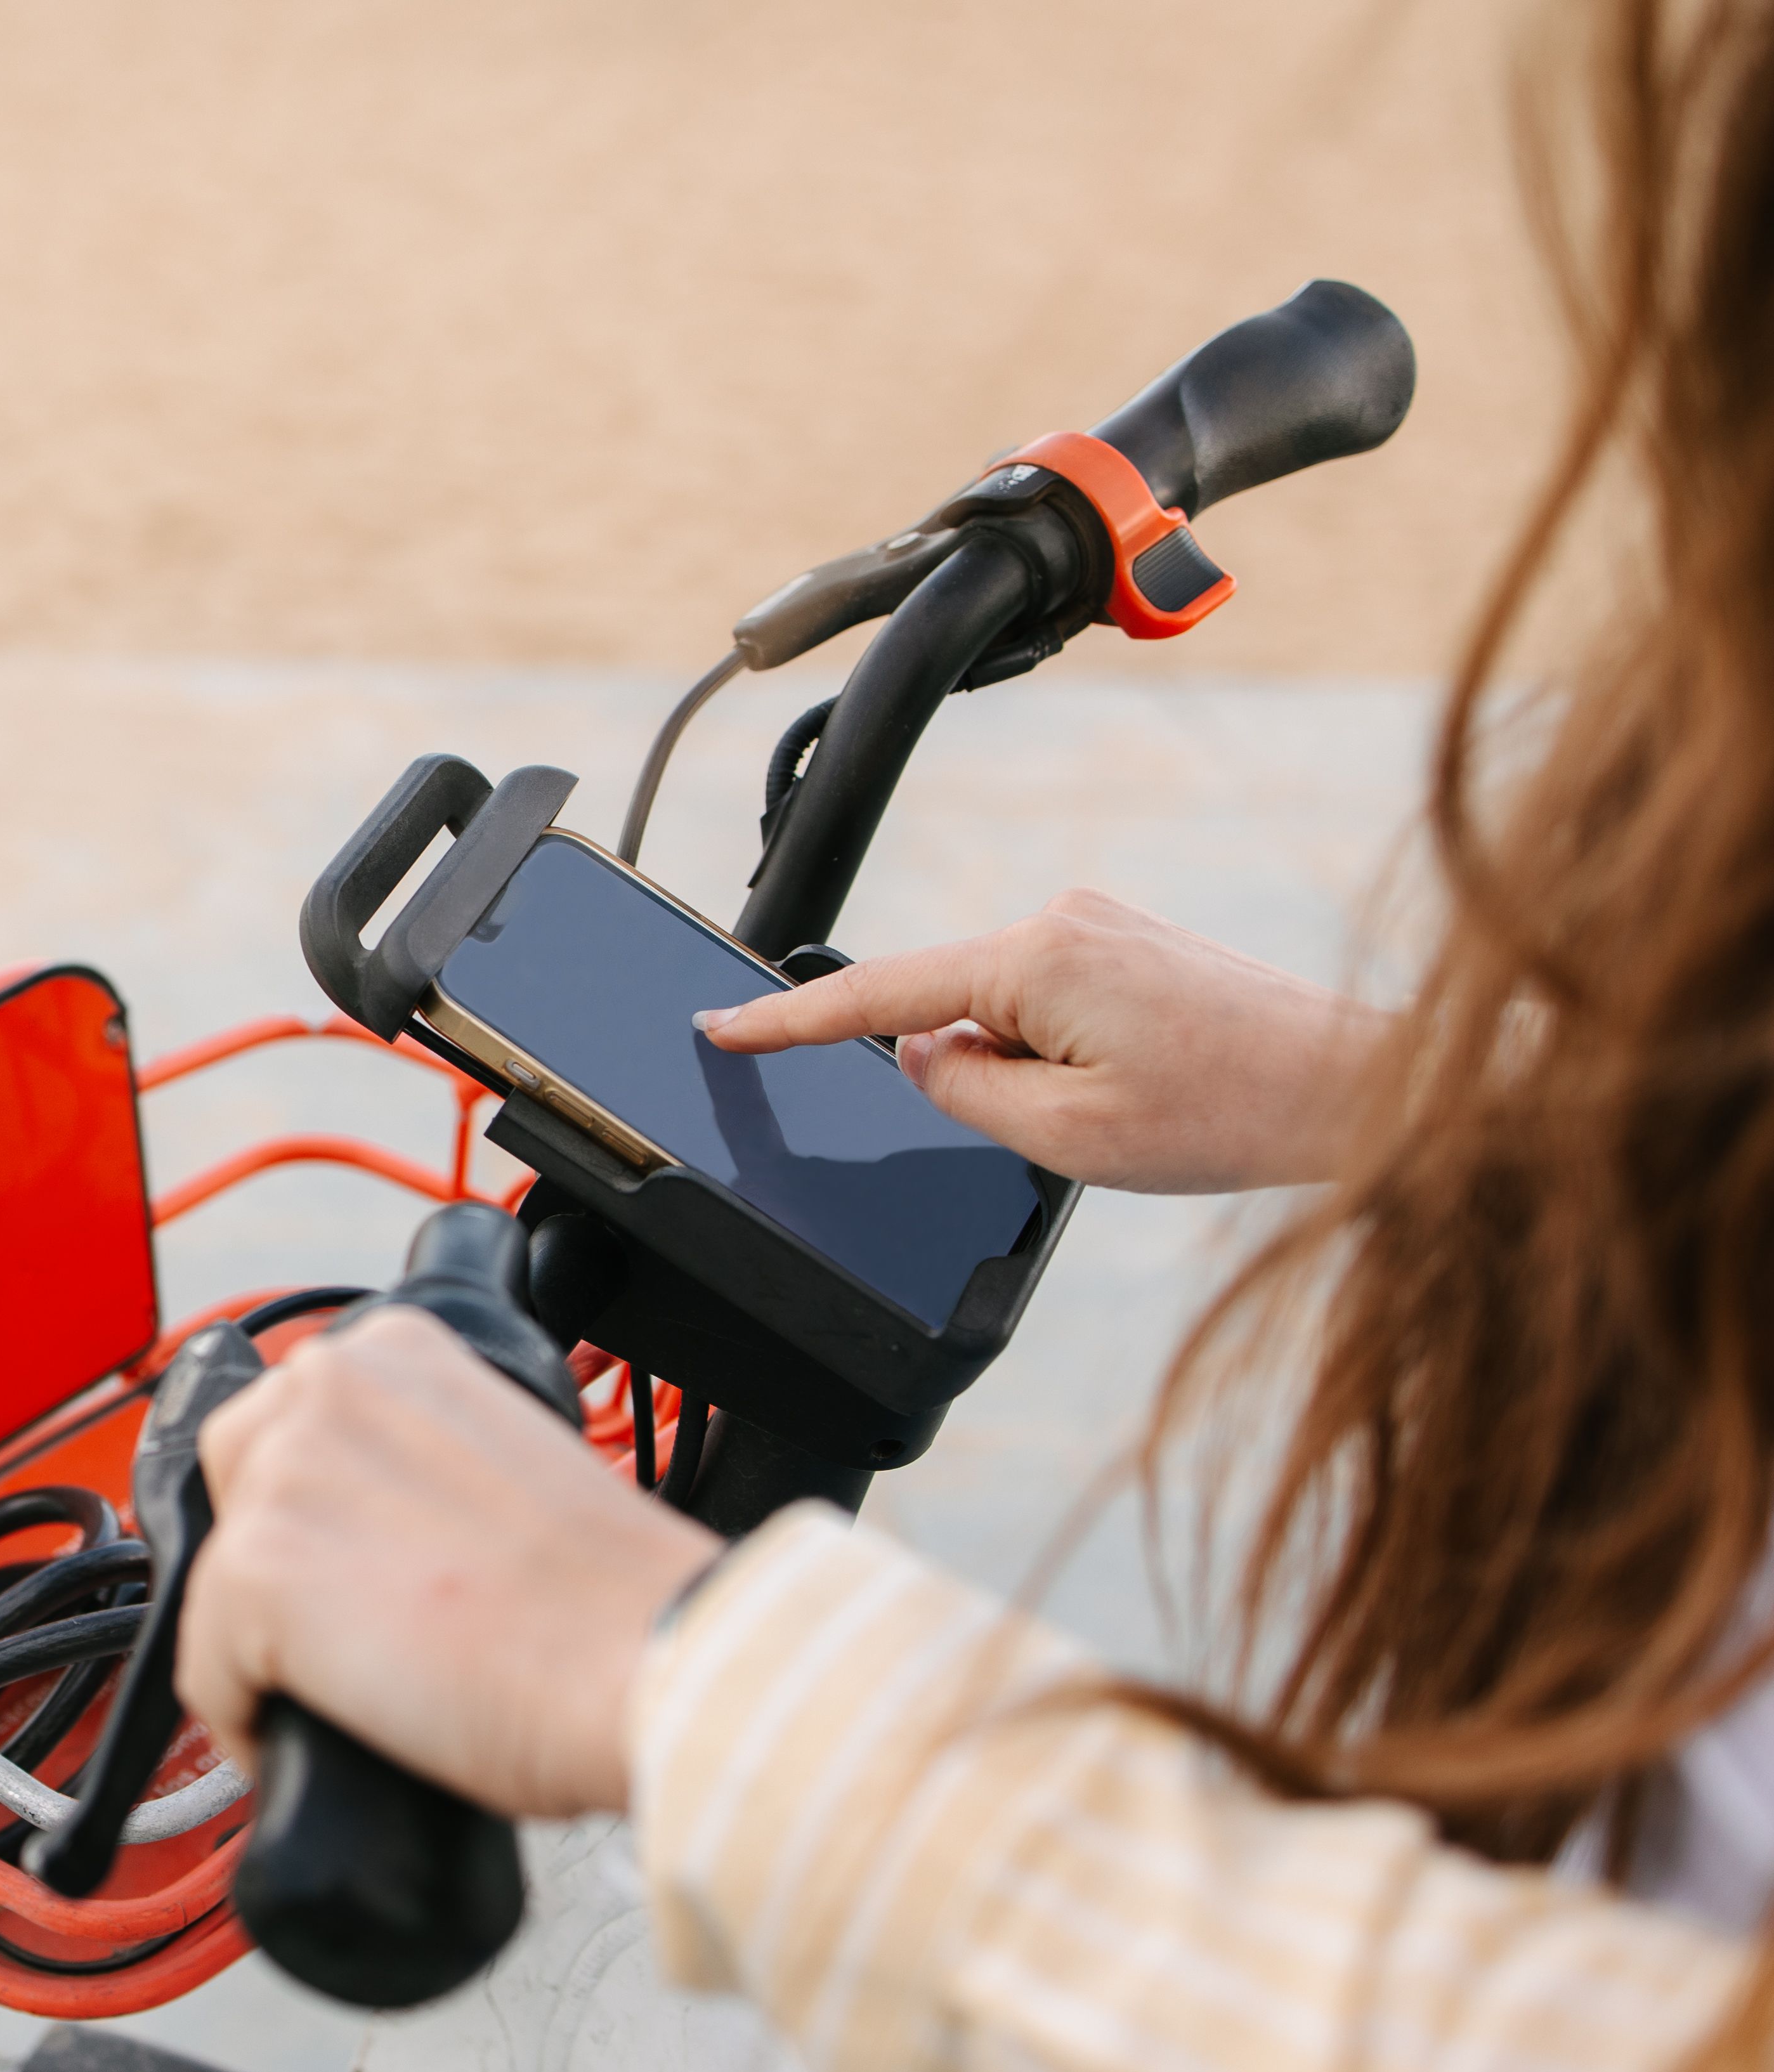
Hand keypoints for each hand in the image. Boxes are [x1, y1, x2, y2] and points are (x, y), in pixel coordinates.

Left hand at [174, 1308, 716, 1819]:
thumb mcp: (508, 1463)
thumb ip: (424, 1465)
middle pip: (233, 1486)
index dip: (311, 1512)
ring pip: (217, 1579)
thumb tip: (376, 1532)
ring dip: (260, 1647)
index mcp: (398, 1350)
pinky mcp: (253, 1574)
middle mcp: (328, 1388)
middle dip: (273, 1563)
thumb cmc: (611, 1598)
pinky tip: (311, 1744)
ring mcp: (283, 1478)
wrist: (647, 1660)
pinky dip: (245, 1722)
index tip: (338, 1565)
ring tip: (334, 1698)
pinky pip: (206, 1670)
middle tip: (338, 1634)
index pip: (290, 1424)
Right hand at [696, 889, 1390, 1192]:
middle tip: (1075, 1124)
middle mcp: (1062, 919)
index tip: (724, 1028)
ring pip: (1000, 1013)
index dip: (789, 1018)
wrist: (1361, 1086)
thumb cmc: (1235, 1112)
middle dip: (974, 1079)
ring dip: (1032, 1075)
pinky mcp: (1126, 945)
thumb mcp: (1068, 1138)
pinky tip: (1138, 1091)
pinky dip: (1059, 1058)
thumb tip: (924, 1060)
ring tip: (1135, 1110)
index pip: (876, 993)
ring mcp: (1098, 925)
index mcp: (1037, 958)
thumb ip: (964, 1096)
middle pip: (947, 1006)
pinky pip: (1044, 1006)